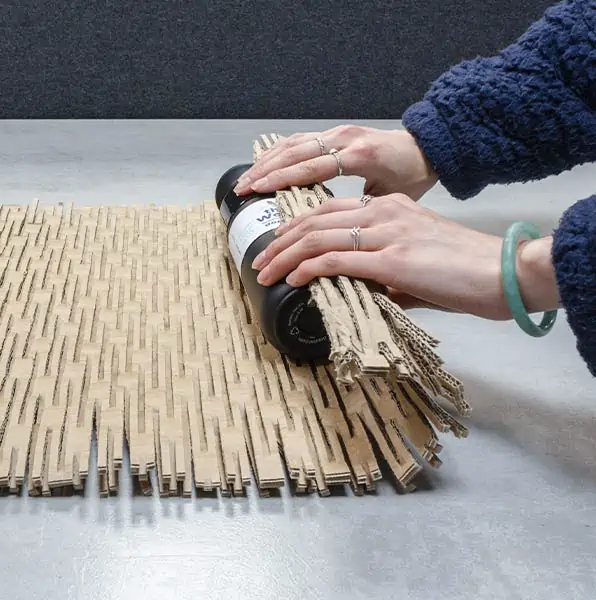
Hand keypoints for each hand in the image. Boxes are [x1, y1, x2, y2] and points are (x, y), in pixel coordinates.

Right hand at [233, 125, 438, 200]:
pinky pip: (300, 139)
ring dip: (266, 162)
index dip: (280, 180)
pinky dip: (278, 151)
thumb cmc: (412, 177)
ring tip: (245, 180)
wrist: (429, 148)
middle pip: (293, 153)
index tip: (256, 192)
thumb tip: (334, 240)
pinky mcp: (335, 132)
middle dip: (263, 172)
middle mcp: (345, 139)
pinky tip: (263, 164)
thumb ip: (359, 212)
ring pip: (293, 143)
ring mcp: (338, 132)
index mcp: (359, 155)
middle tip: (241, 190)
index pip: (310, 166)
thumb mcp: (390, 199)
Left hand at [249, 193, 560, 319]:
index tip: (275, 244)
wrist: (506, 274)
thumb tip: (358, 292)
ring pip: (317, 237)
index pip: (329, 211)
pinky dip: (307, 268)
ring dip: (284, 255)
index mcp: (390, 208)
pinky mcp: (392, 259)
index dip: (296, 226)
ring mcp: (387, 233)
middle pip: (315, 220)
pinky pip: (336, 260)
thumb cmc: (467, 273)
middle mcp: (384, 213)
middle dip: (280, 240)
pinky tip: (292, 278)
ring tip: (265, 272)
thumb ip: (383, 275)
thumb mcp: (416, 268)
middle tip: (259, 259)